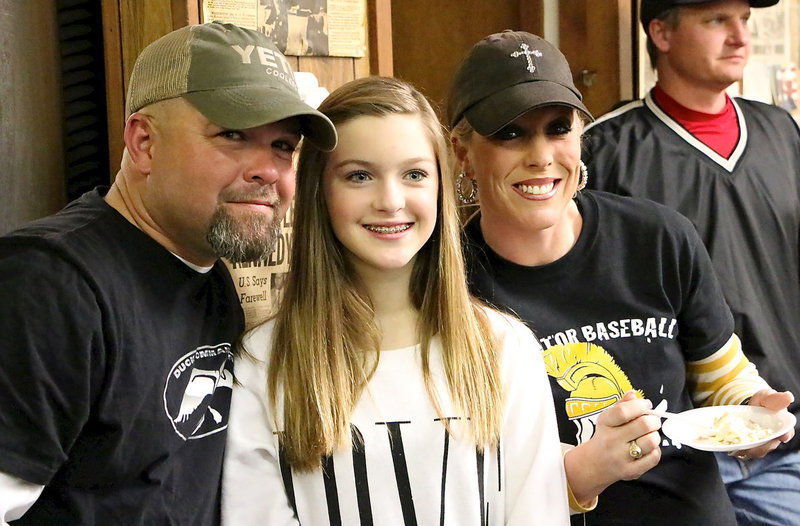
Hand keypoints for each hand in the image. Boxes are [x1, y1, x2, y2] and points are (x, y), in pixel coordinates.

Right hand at [564, 390, 661, 506]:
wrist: (592, 464)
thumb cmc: (604, 437)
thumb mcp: (607, 419)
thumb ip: (622, 405)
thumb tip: (634, 394)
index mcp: (605, 424)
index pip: (623, 411)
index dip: (640, 405)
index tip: (646, 404)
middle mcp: (611, 440)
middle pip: (643, 425)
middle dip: (654, 420)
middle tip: (652, 420)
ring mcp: (621, 457)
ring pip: (651, 441)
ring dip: (655, 436)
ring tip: (649, 435)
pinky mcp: (630, 471)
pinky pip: (653, 458)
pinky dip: (655, 451)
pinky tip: (648, 449)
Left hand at [730, 388, 794, 460]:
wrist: (748, 407)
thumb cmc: (761, 402)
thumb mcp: (767, 397)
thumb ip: (775, 398)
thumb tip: (789, 396)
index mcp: (782, 427)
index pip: (787, 433)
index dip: (785, 435)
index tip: (782, 436)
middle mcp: (773, 439)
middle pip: (769, 446)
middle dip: (761, 447)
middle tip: (750, 445)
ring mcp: (761, 445)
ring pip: (756, 452)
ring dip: (748, 451)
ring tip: (738, 448)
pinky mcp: (749, 448)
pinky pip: (744, 453)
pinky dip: (738, 451)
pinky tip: (731, 448)